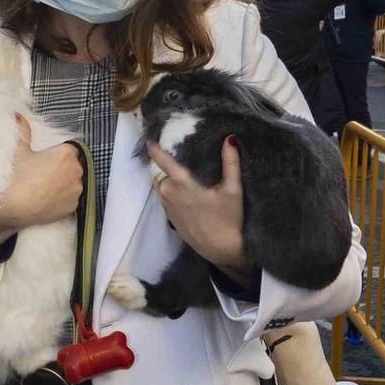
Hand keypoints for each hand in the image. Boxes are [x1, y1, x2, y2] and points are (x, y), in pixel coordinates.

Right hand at [0, 117, 83, 240]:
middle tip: (43, 172)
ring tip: (45, 186)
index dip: (58, 153)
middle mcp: (76, 171)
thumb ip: (22, 130)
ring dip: (64, 182)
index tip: (48, 158)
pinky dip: (63, 197)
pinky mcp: (72, 207)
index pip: (70, 148)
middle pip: (74, 165)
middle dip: (62, 167)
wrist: (11, 209)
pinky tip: (47, 197)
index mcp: (66, 153)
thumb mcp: (18, 150)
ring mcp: (76, 190)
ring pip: (73, 182)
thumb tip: (19, 117)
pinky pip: (71, 198)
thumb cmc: (15, 178)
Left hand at [147, 134, 246, 275]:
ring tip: (182, 167)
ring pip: (161, 181)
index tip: (152, 136)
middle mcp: (169, 193)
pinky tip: (183, 186)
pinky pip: (163, 193)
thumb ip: (231, 163)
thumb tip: (230, 139)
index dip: (155, 147)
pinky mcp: (168, 214)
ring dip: (167, 174)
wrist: (219, 249)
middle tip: (180, 151)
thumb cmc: (228, 220)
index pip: (162, 160)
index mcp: (182, 184)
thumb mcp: (233, 190)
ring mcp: (166, 205)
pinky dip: (168, 186)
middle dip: (167, 160)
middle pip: (162, 169)